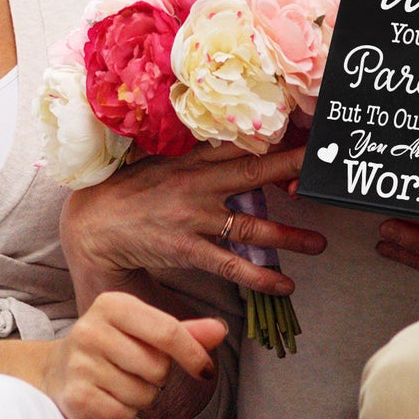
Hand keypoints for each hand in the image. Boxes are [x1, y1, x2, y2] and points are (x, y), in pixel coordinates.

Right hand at [40, 291, 226, 418]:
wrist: (54, 372)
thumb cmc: (110, 347)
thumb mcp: (143, 331)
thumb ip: (184, 331)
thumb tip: (221, 330)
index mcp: (113, 305)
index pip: (167, 330)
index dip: (193, 353)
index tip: (206, 370)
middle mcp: (92, 329)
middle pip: (158, 366)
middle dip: (158, 376)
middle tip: (136, 369)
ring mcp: (80, 364)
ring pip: (144, 393)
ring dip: (142, 396)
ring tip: (119, 383)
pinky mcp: (75, 397)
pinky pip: (125, 413)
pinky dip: (125, 412)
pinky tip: (108, 398)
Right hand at [61, 143, 325, 297]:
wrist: (94, 223)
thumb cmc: (132, 188)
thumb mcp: (163, 158)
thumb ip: (198, 151)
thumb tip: (235, 138)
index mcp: (193, 158)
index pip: (241, 142)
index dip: (275, 137)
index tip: (306, 134)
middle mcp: (198, 184)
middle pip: (254, 172)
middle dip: (291, 167)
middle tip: (324, 170)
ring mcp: (195, 218)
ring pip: (251, 225)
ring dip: (289, 235)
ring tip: (320, 243)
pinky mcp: (188, 249)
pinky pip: (231, 264)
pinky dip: (260, 276)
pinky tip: (285, 284)